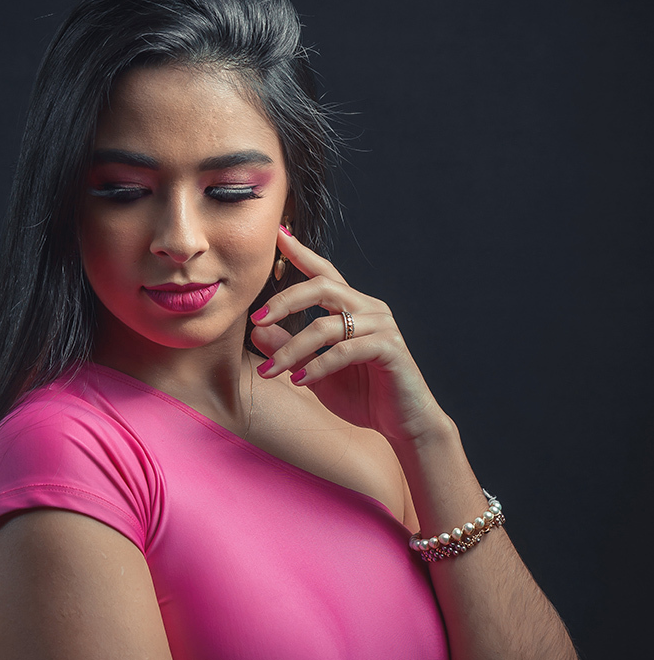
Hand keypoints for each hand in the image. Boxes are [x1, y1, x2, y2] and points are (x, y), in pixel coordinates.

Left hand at [250, 228, 446, 444]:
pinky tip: (300, 382)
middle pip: (322, 286)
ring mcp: (382, 326)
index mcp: (352, 308)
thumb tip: (258, 331)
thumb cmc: (362, 396)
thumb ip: (290, 351)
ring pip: (327, 325)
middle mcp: (369, 309)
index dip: (301, 253)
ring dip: (293, 349)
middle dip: (285, 300)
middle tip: (257, 318)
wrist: (403, 423)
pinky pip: (345, 350)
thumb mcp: (314, 373)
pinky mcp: (390, 348)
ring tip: (271, 372)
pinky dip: (318, 366)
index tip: (278, 235)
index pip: (324, 273)